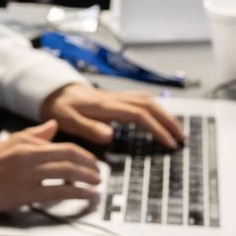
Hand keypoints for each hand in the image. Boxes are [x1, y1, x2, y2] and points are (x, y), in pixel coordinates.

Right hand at [0, 121, 99, 219]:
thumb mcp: (5, 144)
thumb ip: (31, 135)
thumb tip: (52, 126)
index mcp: (25, 142)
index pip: (62, 144)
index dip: (82, 153)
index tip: (91, 161)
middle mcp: (29, 155)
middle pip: (70, 156)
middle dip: (90, 165)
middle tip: (99, 172)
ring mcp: (28, 174)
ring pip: (68, 172)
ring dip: (88, 178)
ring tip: (96, 184)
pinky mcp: (25, 193)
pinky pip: (59, 191)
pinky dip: (77, 193)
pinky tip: (87, 195)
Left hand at [41, 84, 183, 149]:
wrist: (53, 91)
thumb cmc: (59, 107)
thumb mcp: (68, 120)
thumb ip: (88, 128)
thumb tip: (110, 136)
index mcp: (106, 106)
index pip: (139, 115)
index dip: (156, 128)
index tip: (168, 143)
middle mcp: (115, 99)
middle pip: (150, 105)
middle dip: (169, 121)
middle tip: (182, 138)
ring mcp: (117, 97)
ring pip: (148, 101)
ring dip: (165, 114)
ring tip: (177, 130)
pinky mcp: (116, 99)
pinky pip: (141, 100)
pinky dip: (156, 109)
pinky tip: (161, 119)